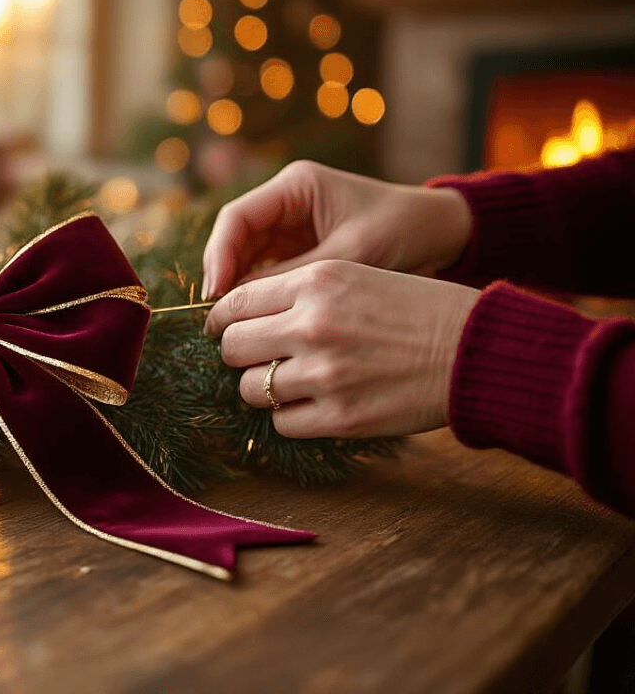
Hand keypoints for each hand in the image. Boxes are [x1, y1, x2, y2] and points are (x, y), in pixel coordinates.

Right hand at [201, 160, 472, 299]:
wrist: (444, 236)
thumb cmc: (403, 232)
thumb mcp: (348, 254)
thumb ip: (294, 275)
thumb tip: (241, 305)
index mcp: (295, 186)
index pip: (236, 218)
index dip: (220, 255)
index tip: (217, 293)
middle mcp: (286, 203)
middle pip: (235, 239)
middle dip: (225, 276)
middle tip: (218, 317)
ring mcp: (291, 228)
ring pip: (246, 259)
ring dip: (239, 289)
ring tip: (234, 324)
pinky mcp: (300, 251)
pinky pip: (267, 273)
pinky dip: (261, 296)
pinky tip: (258, 321)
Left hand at [204, 260, 480, 438]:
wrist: (476, 349)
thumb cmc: (416, 309)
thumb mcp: (356, 276)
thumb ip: (298, 292)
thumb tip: (240, 317)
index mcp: (317, 280)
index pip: (236, 301)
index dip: (221, 319)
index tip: (223, 329)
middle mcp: (313, 325)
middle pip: (233, 347)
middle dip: (238, 354)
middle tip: (256, 357)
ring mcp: (324, 374)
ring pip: (250, 388)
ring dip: (262, 388)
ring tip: (291, 381)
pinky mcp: (340, 416)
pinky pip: (280, 422)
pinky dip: (289, 416)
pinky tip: (312, 404)